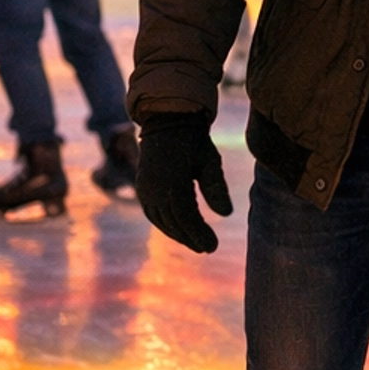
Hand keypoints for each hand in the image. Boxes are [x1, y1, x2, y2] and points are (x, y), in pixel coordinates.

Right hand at [135, 112, 233, 252]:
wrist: (167, 120)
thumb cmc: (194, 140)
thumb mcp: (210, 161)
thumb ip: (216, 188)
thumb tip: (226, 214)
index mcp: (173, 182)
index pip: (186, 217)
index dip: (198, 234)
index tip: (212, 246)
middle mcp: (155, 188)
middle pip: (172, 222)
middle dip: (190, 238)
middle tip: (207, 249)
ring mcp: (145, 188)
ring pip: (160, 220)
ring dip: (177, 234)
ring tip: (195, 243)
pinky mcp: (141, 186)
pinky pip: (152, 212)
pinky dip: (165, 224)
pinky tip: (177, 229)